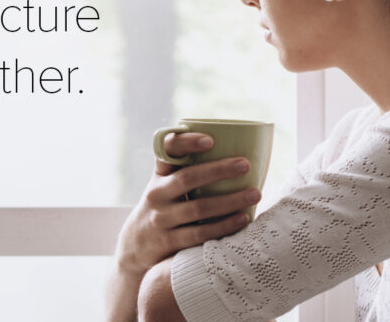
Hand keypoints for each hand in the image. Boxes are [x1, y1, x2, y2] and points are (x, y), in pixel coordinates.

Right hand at [114, 132, 261, 276]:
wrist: (134, 249)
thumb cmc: (163, 209)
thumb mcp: (165, 188)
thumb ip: (188, 172)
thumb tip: (239, 155)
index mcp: (160, 175)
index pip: (167, 150)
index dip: (187, 141)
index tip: (210, 140)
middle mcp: (157, 193)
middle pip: (188, 178)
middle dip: (219, 170)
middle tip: (245, 165)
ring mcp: (161, 218)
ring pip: (199, 208)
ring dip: (230, 201)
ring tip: (255, 194)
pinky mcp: (168, 242)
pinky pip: (200, 233)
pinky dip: (223, 226)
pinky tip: (242, 219)